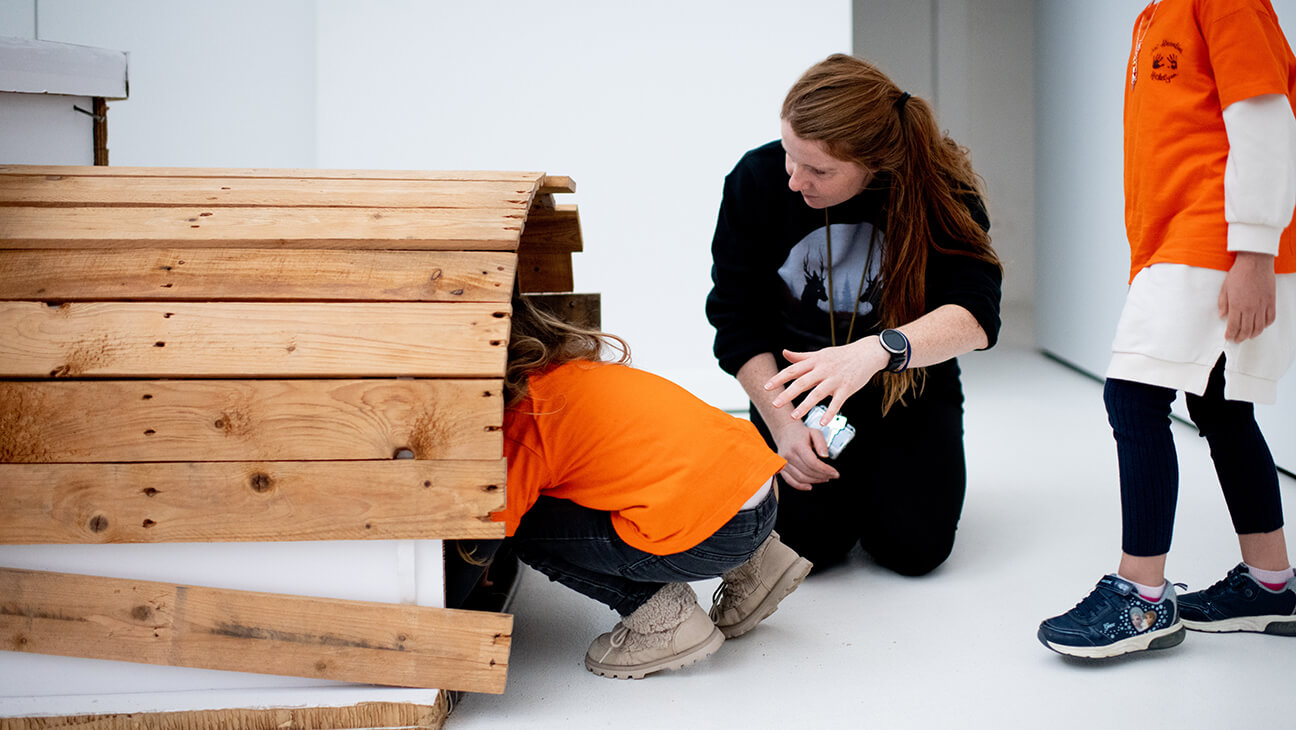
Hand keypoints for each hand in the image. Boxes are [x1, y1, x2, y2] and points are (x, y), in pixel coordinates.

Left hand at [764, 338, 888, 423]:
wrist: (867, 353)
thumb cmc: (841, 355)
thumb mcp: (820, 353)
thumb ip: (801, 357)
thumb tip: (784, 353)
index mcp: (815, 361)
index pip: (793, 370)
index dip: (779, 378)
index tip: (766, 387)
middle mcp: (823, 369)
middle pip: (802, 382)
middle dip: (787, 394)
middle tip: (774, 404)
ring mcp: (835, 379)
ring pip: (817, 394)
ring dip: (804, 406)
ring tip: (793, 416)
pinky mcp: (847, 388)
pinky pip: (837, 402)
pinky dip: (830, 413)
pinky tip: (822, 423)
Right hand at [765, 411, 839, 489]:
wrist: (785, 432)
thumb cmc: (800, 433)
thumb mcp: (815, 432)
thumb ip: (821, 443)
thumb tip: (825, 455)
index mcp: (797, 446)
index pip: (812, 462)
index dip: (825, 470)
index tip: (834, 473)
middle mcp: (788, 455)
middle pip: (808, 471)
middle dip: (823, 476)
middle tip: (832, 475)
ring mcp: (784, 463)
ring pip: (801, 478)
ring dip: (815, 480)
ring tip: (824, 478)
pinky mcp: (781, 468)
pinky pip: (790, 481)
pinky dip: (800, 486)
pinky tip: (809, 486)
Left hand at [1218, 252, 1275, 342]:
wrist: (1255, 262)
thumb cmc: (1239, 273)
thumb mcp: (1225, 288)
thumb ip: (1223, 303)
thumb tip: (1222, 316)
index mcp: (1237, 305)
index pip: (1233, 326)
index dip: (1231, 334)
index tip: (1229, 337)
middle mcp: (1250, 308)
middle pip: (1246, 329)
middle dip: (1240, 337)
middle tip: (1237, 339)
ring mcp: (1262, 305)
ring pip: (1259, 327)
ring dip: (1253, 334)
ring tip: (1248, 336)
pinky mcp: (1271, 302)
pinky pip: (1270, 318)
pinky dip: (1266, 325)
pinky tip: (1261, 326)